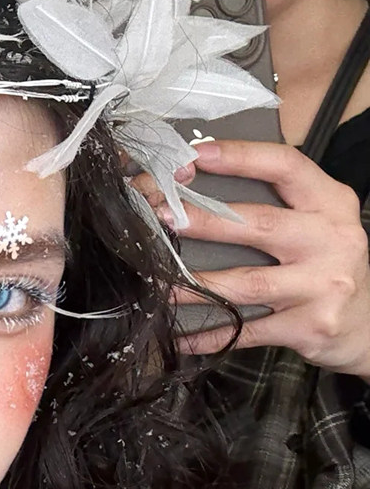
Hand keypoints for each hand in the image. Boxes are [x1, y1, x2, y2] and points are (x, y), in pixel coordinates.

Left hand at [145, 141, 369, 378]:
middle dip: (204, 220)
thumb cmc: (328, 263)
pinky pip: (248, 330)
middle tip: (163, 216)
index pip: (284, 167)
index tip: (194, 154)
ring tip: (158, 280)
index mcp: (330, 204)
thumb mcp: (318, 222)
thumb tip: (197, 183)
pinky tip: (180, 334)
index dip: (238, 157)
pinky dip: (211, 334)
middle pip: (259, 224)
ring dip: (195, 283)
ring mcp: (322, 286)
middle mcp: (331, 241)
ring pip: (246, 282)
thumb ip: (276, 203)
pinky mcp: (310, 326)